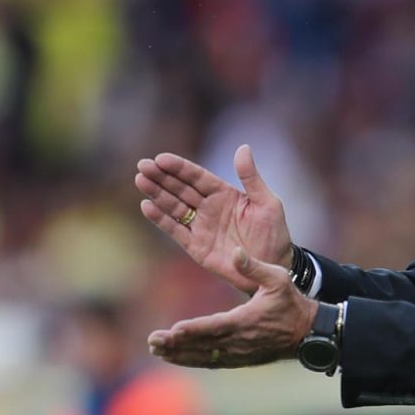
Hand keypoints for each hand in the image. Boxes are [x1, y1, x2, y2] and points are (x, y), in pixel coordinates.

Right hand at [136, 144, 292, 293]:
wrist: (273, 267)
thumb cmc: (273, 234)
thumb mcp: (267, 203)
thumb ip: (251, 177)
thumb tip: (243, 147)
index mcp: (224, 194)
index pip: (197, 177)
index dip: (179, 168)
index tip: (161, 158)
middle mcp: (209, 208)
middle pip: (180, 188)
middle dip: (161, 177)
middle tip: (143, 165)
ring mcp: (201, 227)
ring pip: (174, 206)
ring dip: (157, 194)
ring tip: (140, 180)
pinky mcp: (196, 246)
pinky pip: (175, 230)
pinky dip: (160, 219)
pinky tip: (146, 206)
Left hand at [148, 249, 316, 368]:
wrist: (307, 333)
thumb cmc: (291, 302)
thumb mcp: (278, 278)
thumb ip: (254, 266)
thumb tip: (236, 251)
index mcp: (247, 320)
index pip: (216, 326)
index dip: (195, 329)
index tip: (174, 330)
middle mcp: (239, 341)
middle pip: (203, 345)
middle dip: (176, 344)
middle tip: (153, 341)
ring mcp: (238, 353)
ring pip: (203, 356)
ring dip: (179, 355)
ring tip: (156, 350)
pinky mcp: (239, 359)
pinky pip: (211, 362)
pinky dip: (191, 360)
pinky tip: (174, 357)